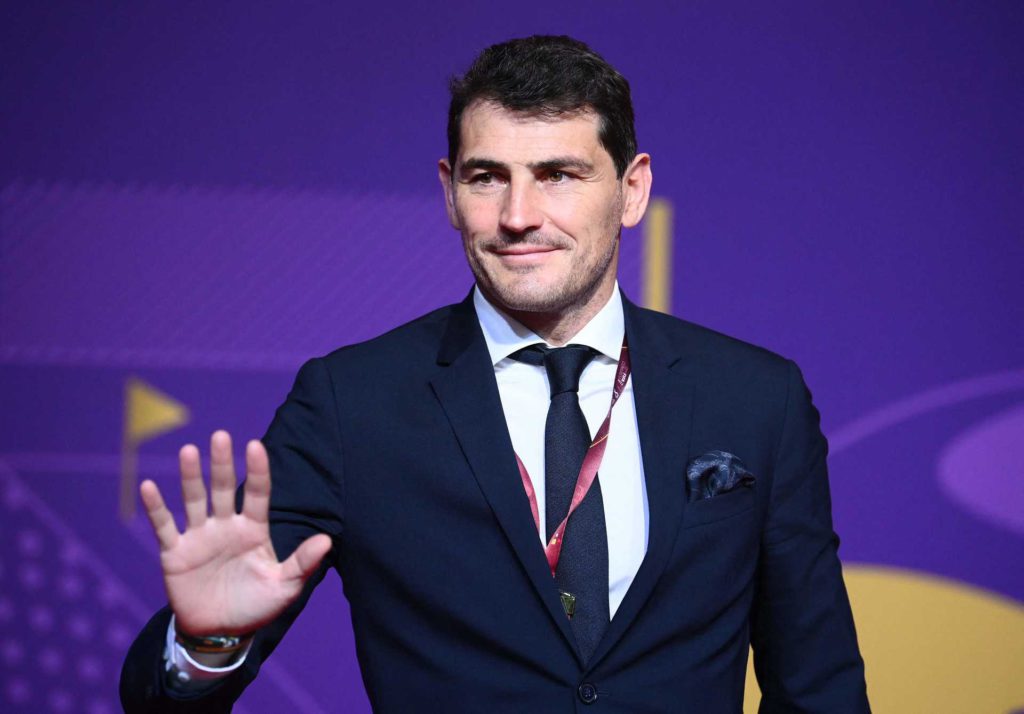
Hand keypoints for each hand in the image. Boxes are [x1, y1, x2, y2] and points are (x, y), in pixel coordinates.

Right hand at [140, 430, 332, 636]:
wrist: (221, 634)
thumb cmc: (256, 606)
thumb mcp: (284, 587)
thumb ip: (302, 563)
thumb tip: (327, 541)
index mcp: (253, 530)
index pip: (257, 494)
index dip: (257, 471)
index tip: (255, 446)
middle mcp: (226, 527)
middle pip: (223, 489)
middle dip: (221, 464)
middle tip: (221, 435)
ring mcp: (199, 537)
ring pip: (194, 500)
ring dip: (190, 477)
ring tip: (189, 451)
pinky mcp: (175, 553)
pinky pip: (164, 526)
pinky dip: (156, 507)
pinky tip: (148, 486)